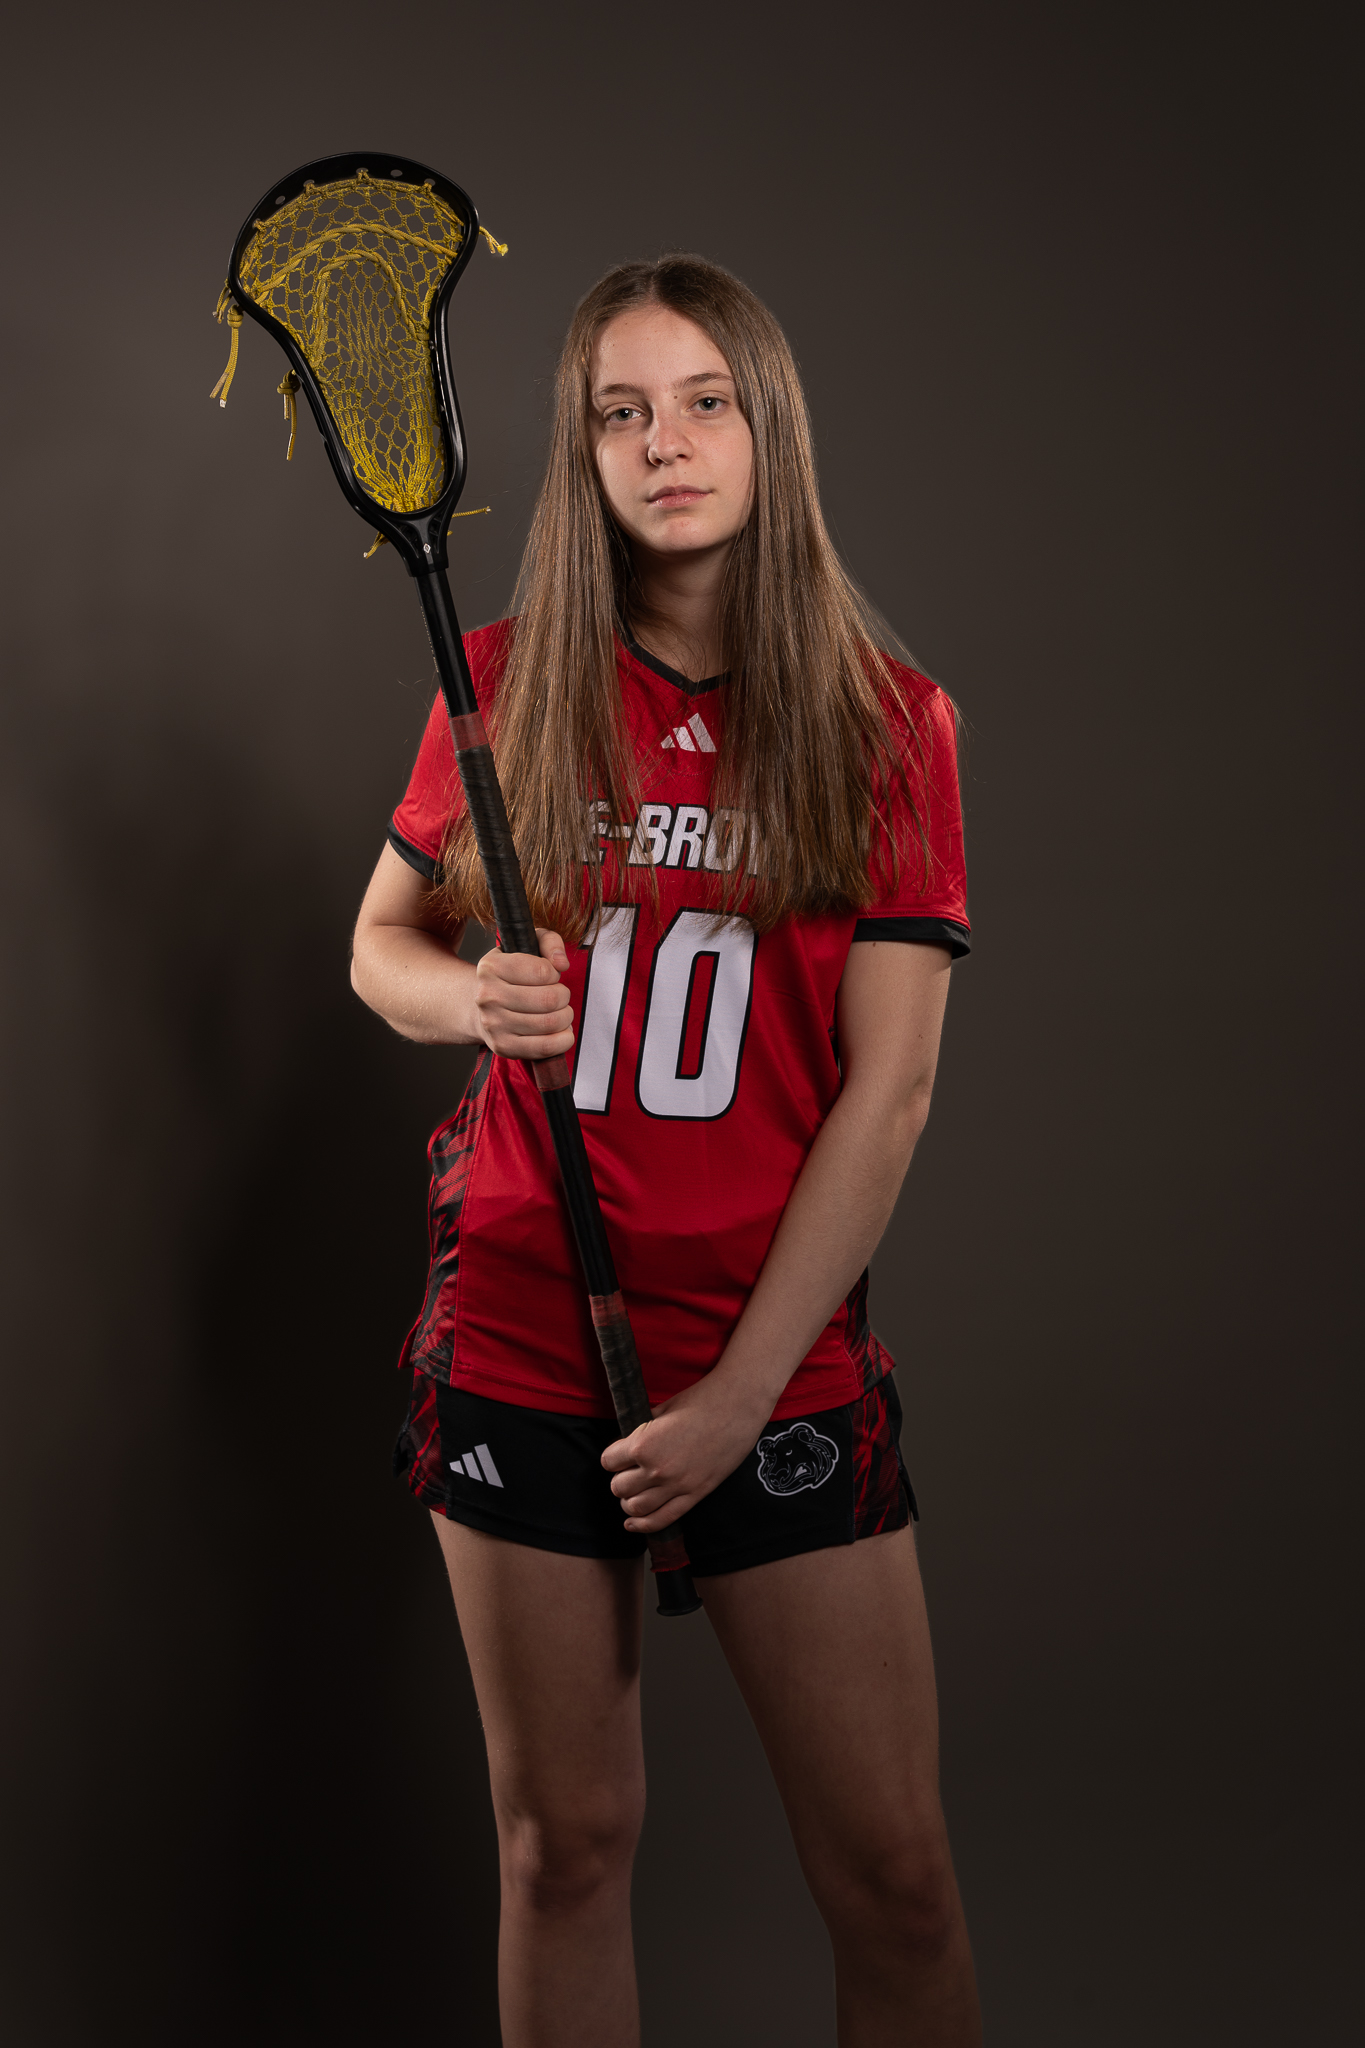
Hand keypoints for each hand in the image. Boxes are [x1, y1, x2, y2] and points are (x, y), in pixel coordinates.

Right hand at [472, 929, 573, 1058]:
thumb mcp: (526, 946)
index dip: (554, 973)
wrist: (480, 1008)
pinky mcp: (503, 1046)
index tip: (548, 975)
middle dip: (563, 996)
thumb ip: (550, 942)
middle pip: (549, 999)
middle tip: (558, 995)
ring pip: (550, 1023)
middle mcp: (488, 996)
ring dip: (565, 1017)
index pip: (543, 971)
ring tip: (559, 1011)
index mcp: (491, 967)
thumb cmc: (510, 977)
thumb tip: (560, 962)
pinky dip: (563, 1039)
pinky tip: (560, 1030)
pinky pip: (545, 1047)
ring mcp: (493, 1024)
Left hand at [600, 1377, 765, 1532]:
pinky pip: (662, 1519)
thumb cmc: (702, 1400)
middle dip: (619, 1479)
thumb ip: (642, 1429)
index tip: (619, 1454)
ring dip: (629, 1502)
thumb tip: (629, 1442)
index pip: (608, 1462)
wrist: (738, 1406)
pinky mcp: (696, 1495)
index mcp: (644, 1444)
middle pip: (619, 1487)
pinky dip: (643, 1525)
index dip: (612, 1457)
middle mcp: (657, 1469)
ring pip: (636, 1507)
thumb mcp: (663, 1409)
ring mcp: (677, 1486)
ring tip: (633, 1493)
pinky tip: (633, 1523)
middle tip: (627, 1472)